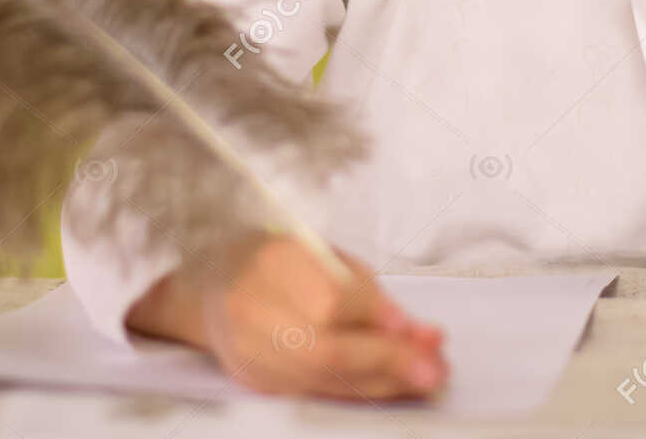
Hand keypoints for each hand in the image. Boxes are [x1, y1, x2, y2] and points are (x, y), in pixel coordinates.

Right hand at [136, 231, 448, 401]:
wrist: (211, 283)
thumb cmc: (278, 260)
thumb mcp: (322, 253)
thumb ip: (366, 292)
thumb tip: (414, 332)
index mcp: (273, 261)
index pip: (329, 299)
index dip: (377, 318)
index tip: (416, 327)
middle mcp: (254, 309)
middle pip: (325, 350)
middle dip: (386, 363)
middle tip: (434, 369)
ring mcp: (250, 351)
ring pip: (324, 380)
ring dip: (382, 384)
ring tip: (425, 379)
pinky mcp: (257, 380)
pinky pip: (316, 392)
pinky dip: (360, 391)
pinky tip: (392, 386)